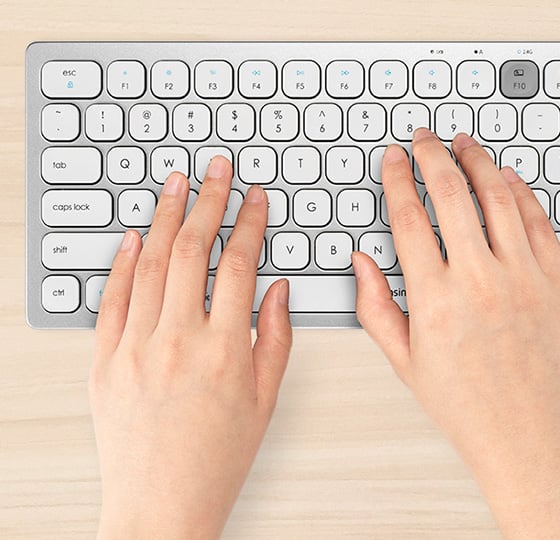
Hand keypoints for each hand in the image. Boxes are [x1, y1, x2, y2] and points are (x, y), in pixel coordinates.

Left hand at [89, 156, 291, 539]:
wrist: (160, 505)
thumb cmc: (217, 458)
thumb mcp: (263, 400)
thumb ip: (274, 337)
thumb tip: (275, 289)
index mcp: (224, 350)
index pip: (239, 266)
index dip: (249, 224)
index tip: (254, 199)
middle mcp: (178, 341)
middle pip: (192, 251)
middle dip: (208, 201)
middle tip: (216, 170)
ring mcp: (135, 348)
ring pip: (150, 264)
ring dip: (165, 217)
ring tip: (176, 185)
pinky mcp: (104, 361)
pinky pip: (112, 299)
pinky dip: (122, 262)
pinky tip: (133, 235)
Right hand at [353, 128, 559, 538]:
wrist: (529, 435)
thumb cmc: (465, 402)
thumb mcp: (404, 359)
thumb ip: (375, 305)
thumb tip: (362, 261)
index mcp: (435, 298)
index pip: (409, 218)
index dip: (397, 179)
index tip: (392, 159)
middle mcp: (480, 279)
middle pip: (452, 194)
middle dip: (433, 156)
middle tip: (423, 138)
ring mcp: (524, 276)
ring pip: (499, 197)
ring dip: (478, 162)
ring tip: (464, 143)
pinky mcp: (555, 281)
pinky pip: (538, 221)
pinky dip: (522, 192)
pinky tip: (509, 177)